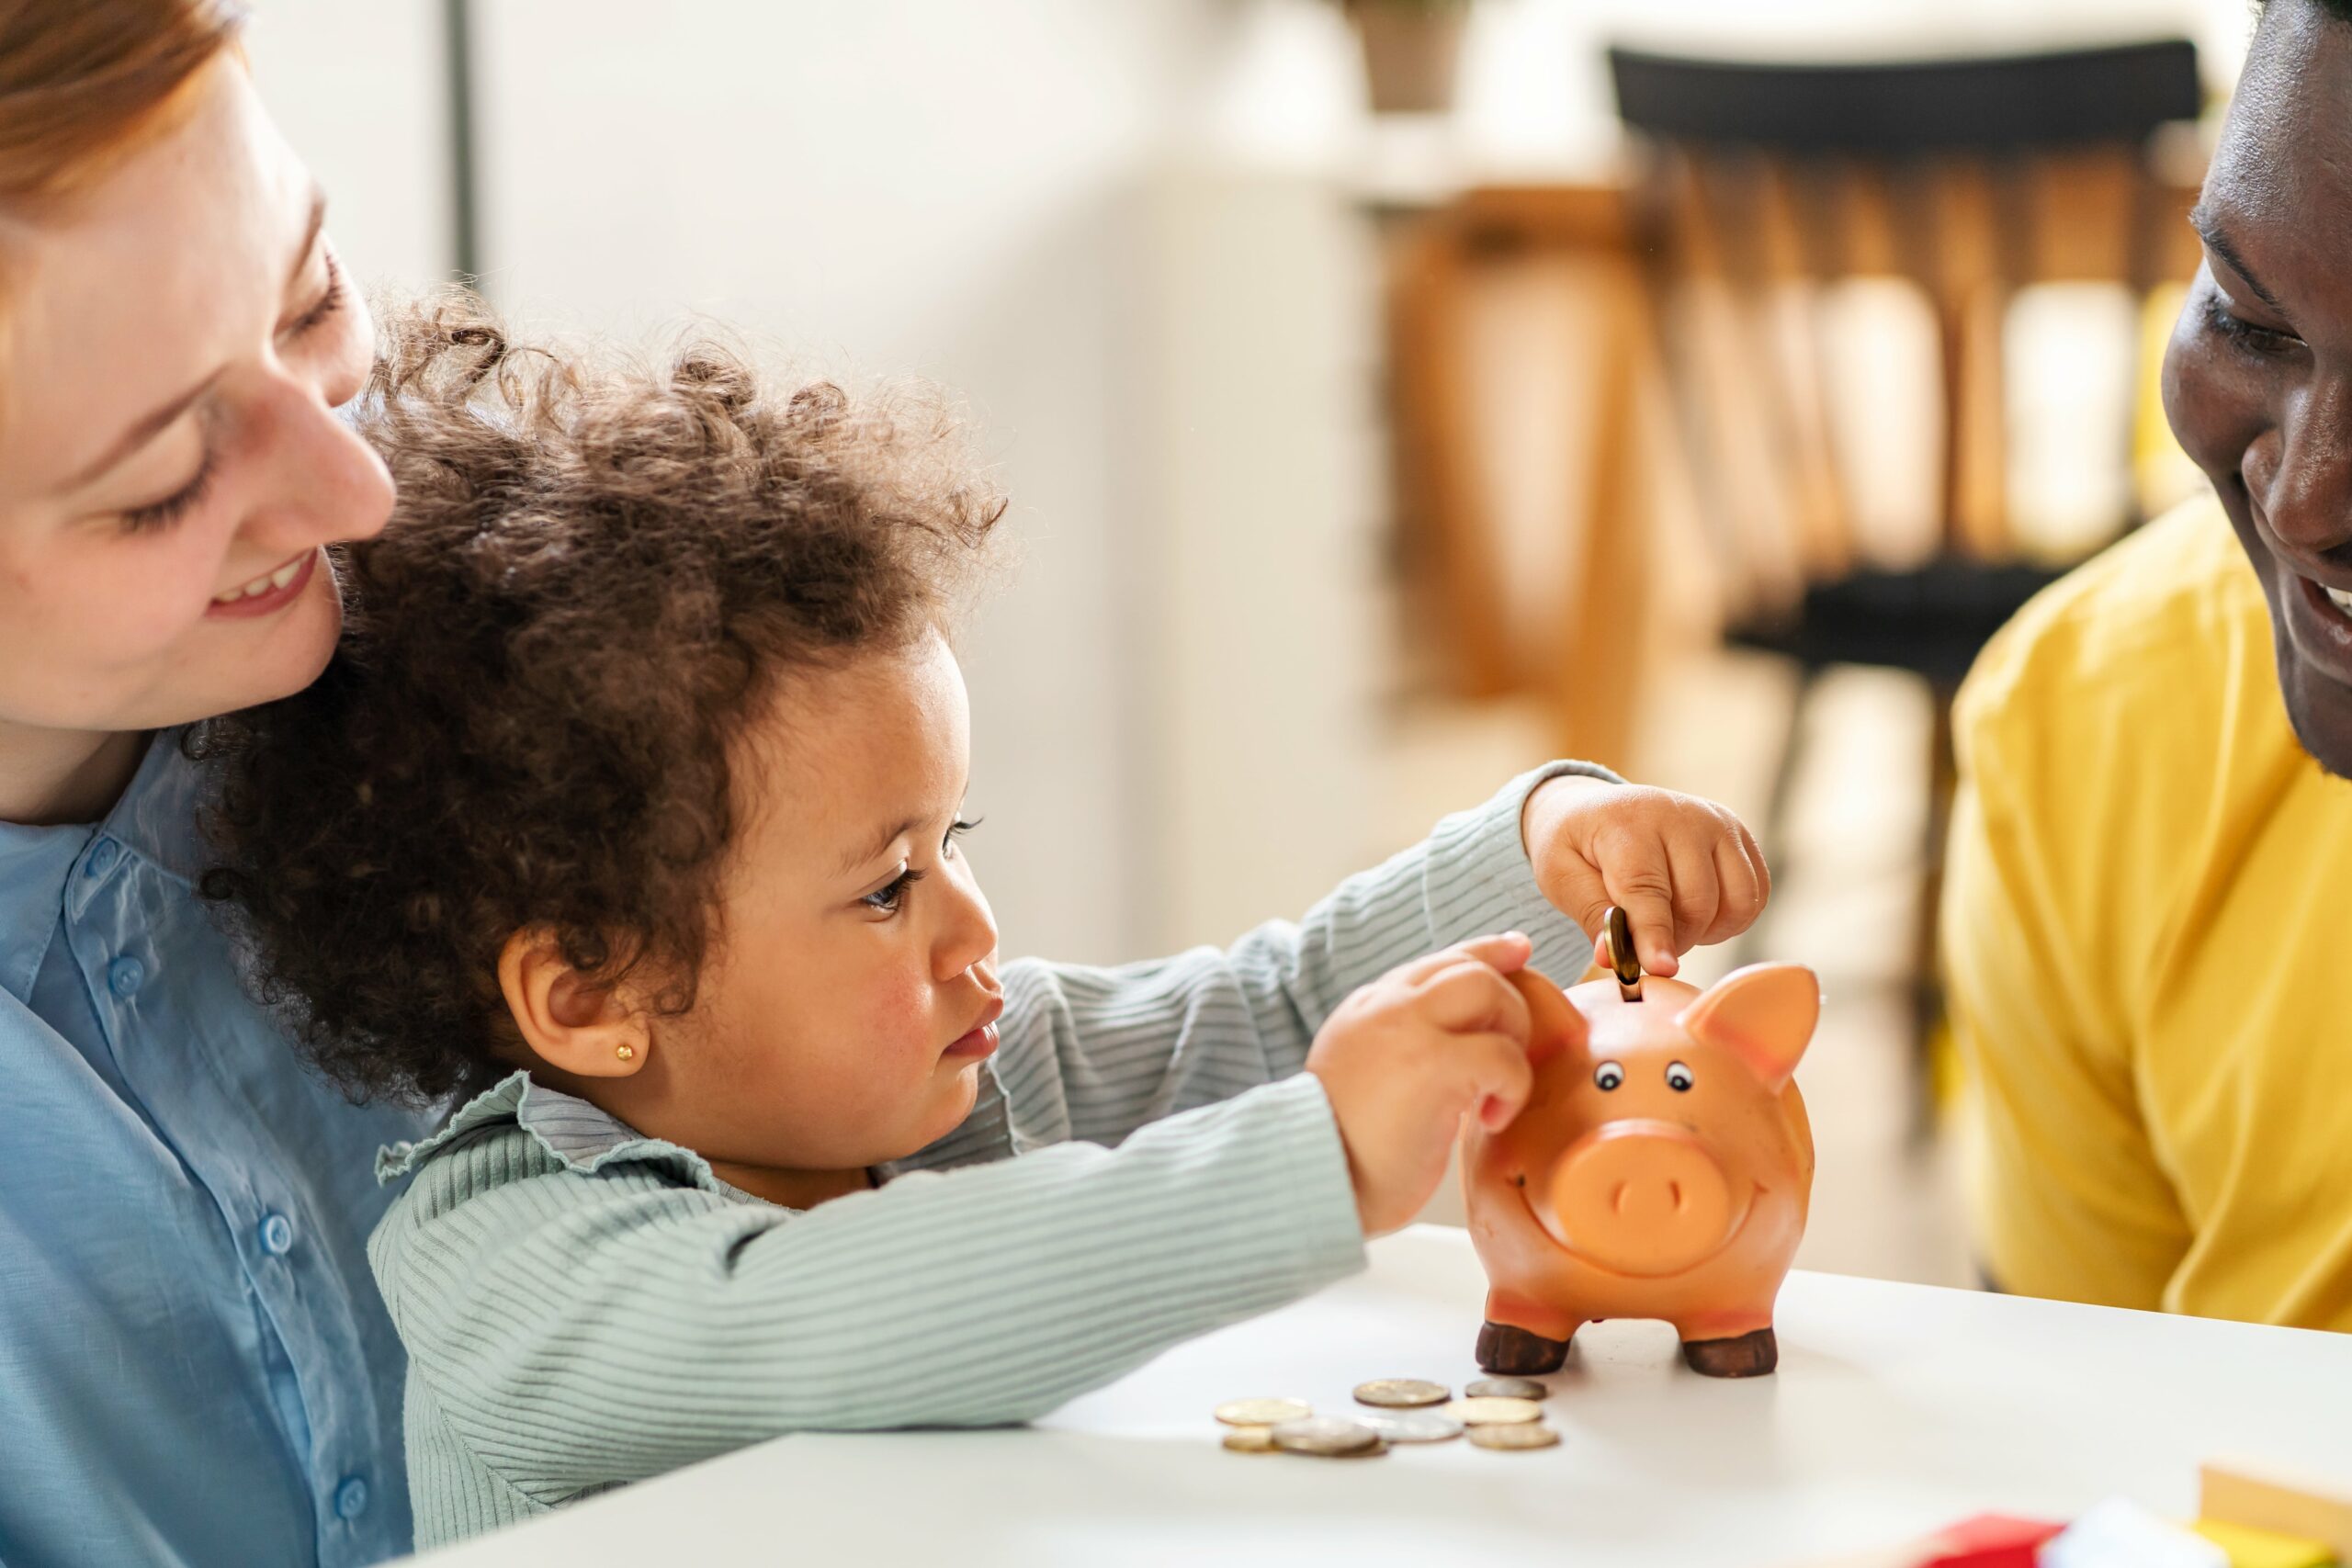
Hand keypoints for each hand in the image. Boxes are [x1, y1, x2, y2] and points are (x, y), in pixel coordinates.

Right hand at [1305, 933, 1536, 1237]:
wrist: (1311, 1177)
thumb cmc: (1341, 1146)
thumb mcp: (1361, 1072)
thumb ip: (1397, 1043)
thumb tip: (1456, 1045)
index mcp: (1368, 1008)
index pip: (1437, 962)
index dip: (1486, 952)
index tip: (1517, 950)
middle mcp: (1387, 1006)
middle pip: (1472, 968)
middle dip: (1508, 1006)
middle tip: (1507, 1060)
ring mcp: (1411, 1030)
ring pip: (1490, 991)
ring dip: (1512, 1039)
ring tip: (1496, 1090)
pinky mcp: (1436, 1065)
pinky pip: (1503, 1055)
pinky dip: (1513, 1087)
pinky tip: (1490, 1119)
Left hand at [1520, 774, 1769, 978]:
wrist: (1597, 810)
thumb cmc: (1577, 848)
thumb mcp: (1561, 877)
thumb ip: (1592, 916)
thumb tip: (1613, 958)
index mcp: (1628, 823)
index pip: (1647, 888)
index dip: (1654, 934)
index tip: (1662, 969)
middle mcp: (1682, 815)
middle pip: (1697, 903)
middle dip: (1673, 939)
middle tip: (1644, 942)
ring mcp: (1718, 823)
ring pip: (1736, 902)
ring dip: (1706, 931)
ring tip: (1670, 922)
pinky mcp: (1740, 836)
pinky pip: (1754, 896)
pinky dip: (1730, 919)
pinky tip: (1696, 912)